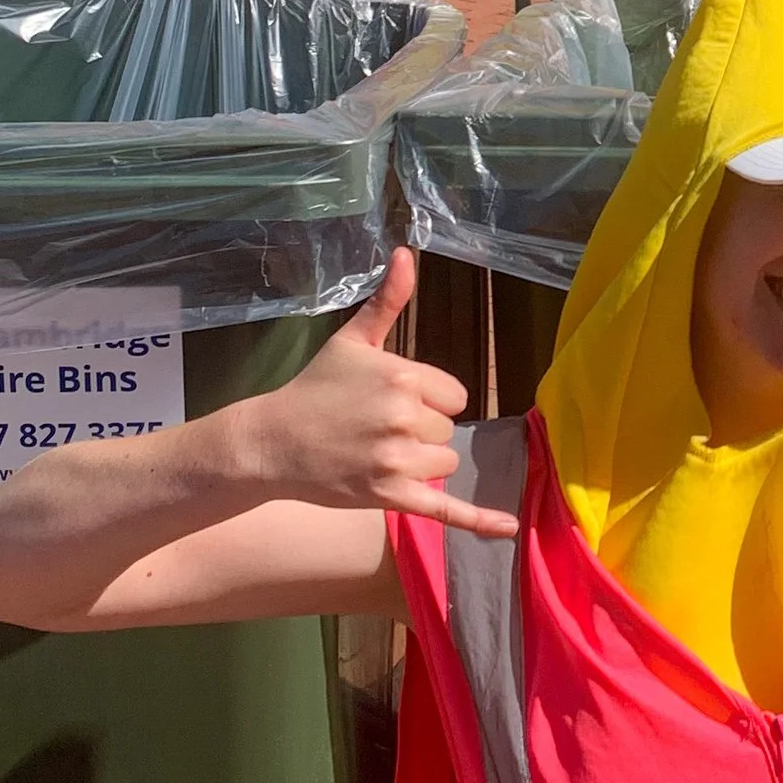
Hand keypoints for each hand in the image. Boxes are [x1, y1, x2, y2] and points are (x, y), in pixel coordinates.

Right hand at [240, 250, 516, 532]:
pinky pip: (446, 509)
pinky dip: (480, 520)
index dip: (428, 400)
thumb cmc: (315, 388)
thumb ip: (388, 300)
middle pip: (448, 430)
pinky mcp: (390, 496)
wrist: (272, 442)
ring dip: (421, 463)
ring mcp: (397, 459)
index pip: (454, 395)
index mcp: (403, 375)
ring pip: (445, 463)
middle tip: (373, 428)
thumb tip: (407, 253)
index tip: (389, 401)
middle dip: (419, 431)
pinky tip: (509, 529)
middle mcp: (404, 417)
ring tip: (376, 453)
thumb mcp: (353, 339)